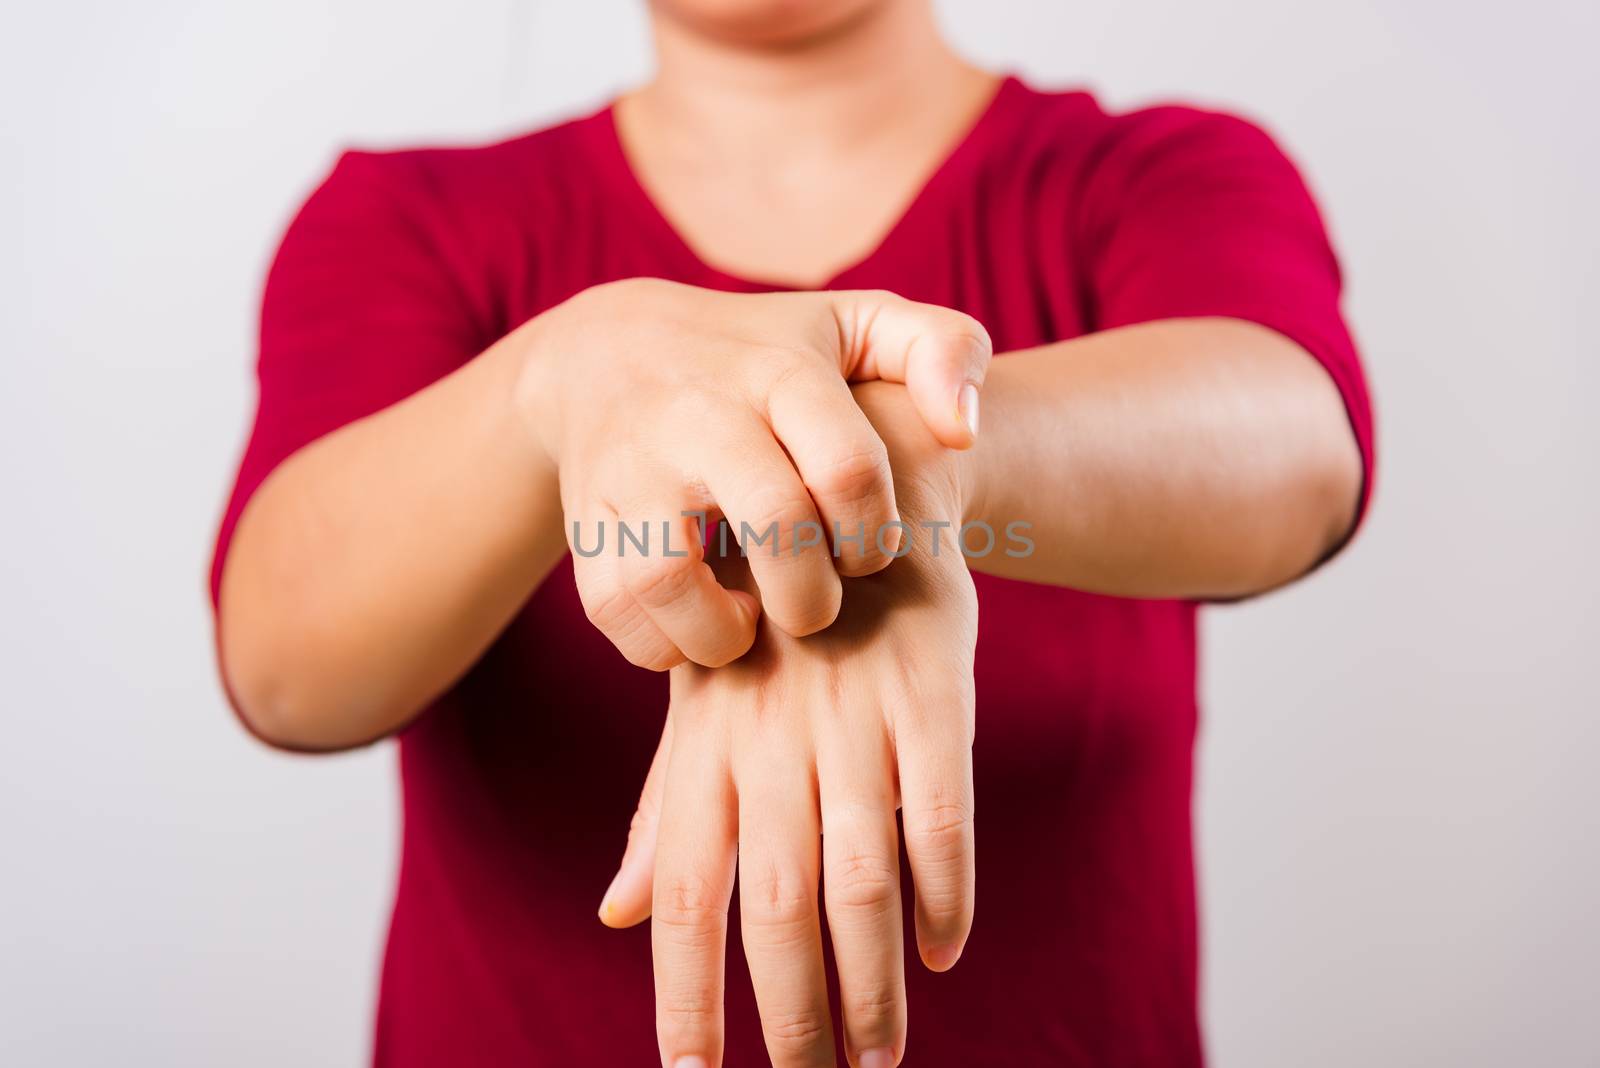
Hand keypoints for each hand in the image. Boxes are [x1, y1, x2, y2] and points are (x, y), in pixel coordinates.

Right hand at [515, 279, 988, 669]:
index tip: (868, 551)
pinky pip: (619, 615)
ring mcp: (630, 472)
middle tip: (818, 602)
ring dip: (727, 632)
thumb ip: (945, 350)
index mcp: (779, 373)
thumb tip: (963, 434)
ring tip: (752, 621)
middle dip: (814, 596)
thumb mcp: (859, 325)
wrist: (606, 356)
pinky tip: (700, 623)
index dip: (874, 536)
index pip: (849, 469)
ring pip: (671, 579)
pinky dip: (666, 644)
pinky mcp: (585, 525)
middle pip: (773, 528)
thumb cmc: (766, 358)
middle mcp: (698, 417)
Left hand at [599, 383, 978, 1067]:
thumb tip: (621, 917)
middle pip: (772, 909)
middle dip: (790, 1018)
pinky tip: (942, 951)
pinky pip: (938, 804)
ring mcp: (851, 713)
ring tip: (876, 1060)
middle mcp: (770, 740)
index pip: (688, 896)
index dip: (685, 997)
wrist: (853, 481)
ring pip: (857, 876)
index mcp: (707, 749)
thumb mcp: (704, 706)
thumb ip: (670, 814)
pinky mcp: (931, 686)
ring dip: (870, 978)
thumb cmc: (770, 621)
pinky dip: (944, 885)